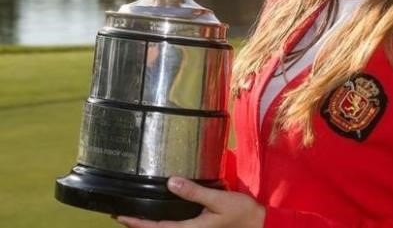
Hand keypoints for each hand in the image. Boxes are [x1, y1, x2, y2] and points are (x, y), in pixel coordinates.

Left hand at [116, 177, 264, 227]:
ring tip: (136, 215)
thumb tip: (171, 182)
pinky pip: (176, 227)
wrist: (258, 223)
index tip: (121, 216)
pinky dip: (164, 223)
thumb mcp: (218, 199)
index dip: (137, 223)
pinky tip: (162, 214)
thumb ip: (195, 192)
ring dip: (150, 225)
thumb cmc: (240, 212)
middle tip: (121, 214)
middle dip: (139, 226)